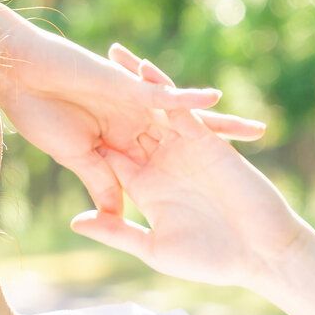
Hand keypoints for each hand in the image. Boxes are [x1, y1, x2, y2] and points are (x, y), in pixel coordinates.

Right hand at [0, 0, 266, 217]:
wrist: (19, 77)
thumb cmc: (39, 116)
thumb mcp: (78, 159)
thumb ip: (102, 185)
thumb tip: (115, 218)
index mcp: (122, 146)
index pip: (163, 168)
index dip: (188, 183)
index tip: (214, 205)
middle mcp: (136, 125)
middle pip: (187, 142)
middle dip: (219, 155)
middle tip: (251, 175)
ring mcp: (136, 105)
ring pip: (187, 117)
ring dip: (221, 124)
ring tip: (257, 131)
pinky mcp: (127, 87)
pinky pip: (163, 94)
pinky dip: (186, 100)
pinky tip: (215, 104)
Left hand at [64, 44, 313, 289]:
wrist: (261, 254)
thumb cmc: (211, 261)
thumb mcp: (154, 247)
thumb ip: (116, 232)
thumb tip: (76, 221)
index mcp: (144, 187)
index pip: (108, 156)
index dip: (82, 134)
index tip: (54, 113)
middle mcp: (161, 163)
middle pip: (125, 123)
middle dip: (104, 98)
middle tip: (76, 69)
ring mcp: (184, 151)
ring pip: (152, 109)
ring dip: (135, 82)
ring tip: (111, 54)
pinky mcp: (207, 143)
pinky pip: (182, 110)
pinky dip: (166, 91)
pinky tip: (145, 71)